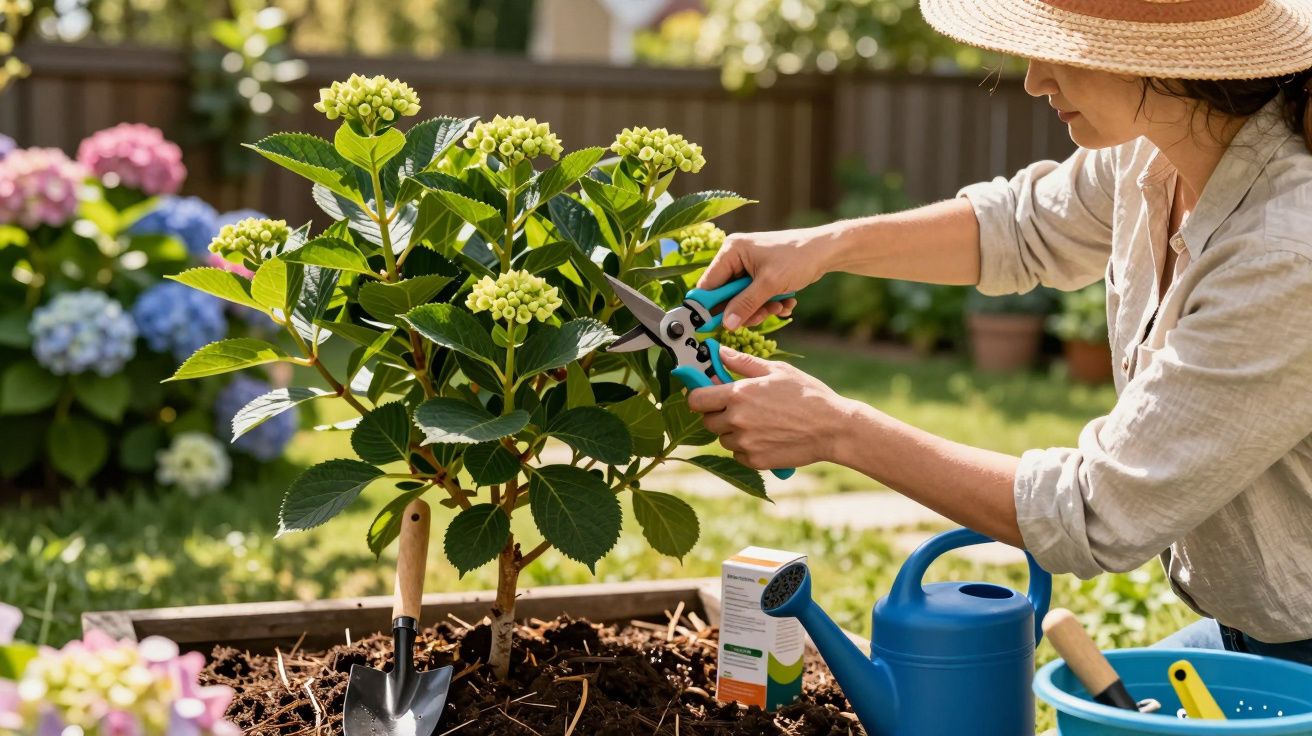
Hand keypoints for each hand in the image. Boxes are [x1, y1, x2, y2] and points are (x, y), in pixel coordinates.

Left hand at [686, 348, 856, 470]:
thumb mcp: (778, 370)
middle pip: (707, 421)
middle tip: (739, 408)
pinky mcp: (755, 460)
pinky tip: (767, 437)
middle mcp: (737, 419)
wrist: (833, 428)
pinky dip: (746, 448)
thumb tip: (720, 352)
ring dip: (733, 432)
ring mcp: (745, 442)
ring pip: (723, 439)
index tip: (707, 395)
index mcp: (738, 394)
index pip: (696, 399)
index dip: (699, 396)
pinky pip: (738, 454)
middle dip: (717, 414)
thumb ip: (743, 363)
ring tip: (759, 423)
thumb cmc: (808, 395)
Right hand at [696, 225, 836, 330]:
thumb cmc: (798, 258)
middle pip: (726, 295)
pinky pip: (755, 298)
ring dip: (760, 309)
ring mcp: (748, 267)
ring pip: (742, 300)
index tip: (712, 326)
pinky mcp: (760, 276)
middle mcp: (736, 257)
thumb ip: (745, 304)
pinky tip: (785, 301)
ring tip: (777, 306)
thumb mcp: (769, 284)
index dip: (709, 306)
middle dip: (745, 309)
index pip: (709, 284)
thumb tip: (727, 324)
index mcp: (731, 251)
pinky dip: (769, 304)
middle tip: (761, 315)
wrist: (826, 252)